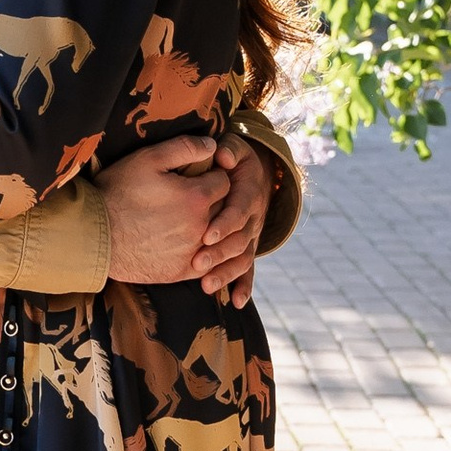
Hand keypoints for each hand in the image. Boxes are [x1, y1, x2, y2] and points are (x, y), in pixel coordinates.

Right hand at [105, 135, 264, 294]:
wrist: (94, 236)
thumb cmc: (118, 193)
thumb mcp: (147, 159)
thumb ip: (184, 147)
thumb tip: (212, 145)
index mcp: (197, 197)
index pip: (224, 181)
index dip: (212, 175)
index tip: (199, 176)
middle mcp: (202, 226)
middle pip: (224, 209)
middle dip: (214, 200)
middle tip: (193, 196)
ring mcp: (193, 252)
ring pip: (218, 237)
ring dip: (211, 227)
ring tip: (190, 220)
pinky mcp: (182, 272)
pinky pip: (207, 263)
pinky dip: (204, 253)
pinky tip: (190, 244)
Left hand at [189, 137, 267, 305]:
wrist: (252, 173)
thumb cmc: (233, 158)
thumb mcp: (234, 147)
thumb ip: (228, 149)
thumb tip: (222, 158)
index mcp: (248, 194)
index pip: (239, 211)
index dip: (225, 223)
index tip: (206, 234)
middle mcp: (253, 218)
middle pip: (240, 239)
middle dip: (219, 253)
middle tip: (196, 263)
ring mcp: (251, 235)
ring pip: (243, 258)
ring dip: (226, 273)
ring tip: (206, 285)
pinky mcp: (247, 247)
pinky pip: (248, 269)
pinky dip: (245, 286)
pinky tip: (238, 303)